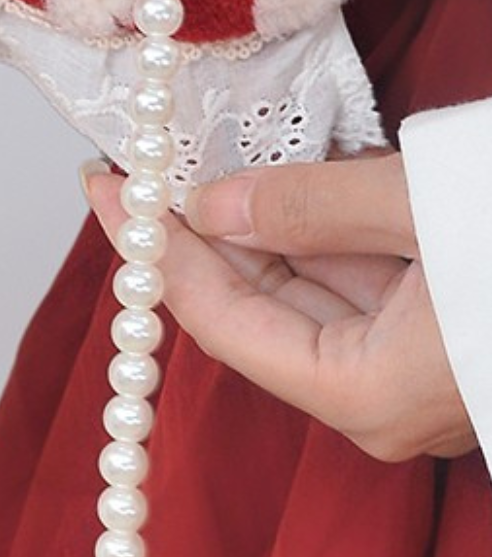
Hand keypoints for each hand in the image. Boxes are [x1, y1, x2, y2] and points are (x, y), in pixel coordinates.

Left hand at [86, 154, 475, 462]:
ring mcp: (420, 374)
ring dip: (262, 225)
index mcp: (367, 393)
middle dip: (201, 231)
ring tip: (209, 154)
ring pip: (313, 292)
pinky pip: (361, 288)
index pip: (222, 320)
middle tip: (148, 164)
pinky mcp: (446, 342)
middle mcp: (387, 402)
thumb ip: (308, 207)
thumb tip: (213, 208)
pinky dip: (321, 234)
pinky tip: (291, 180)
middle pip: (261, 309)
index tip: (109, 191)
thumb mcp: (417, 205)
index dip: (158, 251)